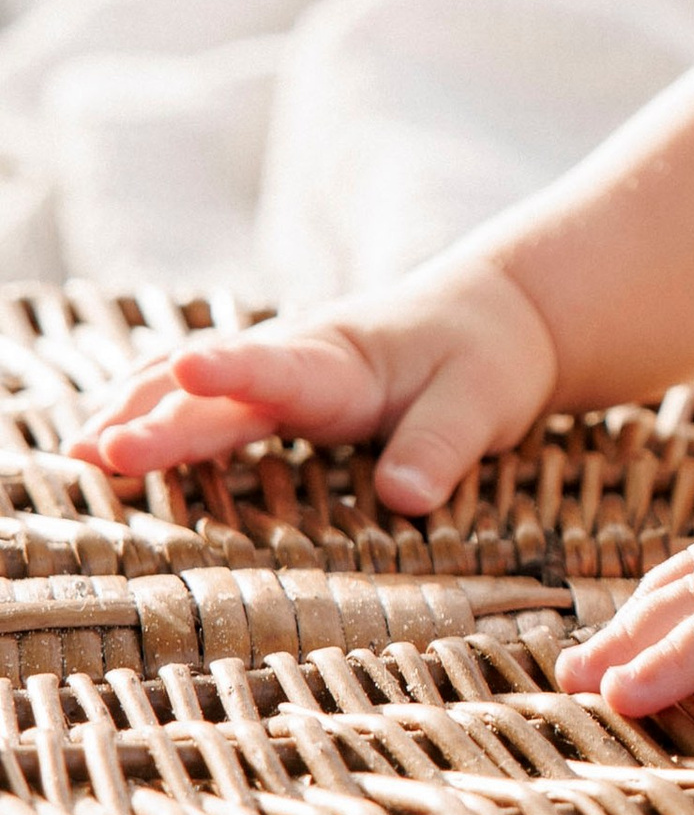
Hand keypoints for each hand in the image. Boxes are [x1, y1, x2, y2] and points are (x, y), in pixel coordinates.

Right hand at [68, 255, 559, 514]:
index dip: (232, 370)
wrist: (494, 316)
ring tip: (79, 452)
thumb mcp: (483, 404)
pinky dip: (150, 408)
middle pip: (215, 390)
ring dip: (134, 412)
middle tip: (95, 452)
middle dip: (155, 418)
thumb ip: (441, 448)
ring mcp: (278, 369)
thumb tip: (404, 498)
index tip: (187, 368)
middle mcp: (297, 358)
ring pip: (192, 385)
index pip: (280, 366)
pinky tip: (107, 435)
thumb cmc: (488, 360)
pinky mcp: (273, 387)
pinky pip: (200, 394)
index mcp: (345, 361)